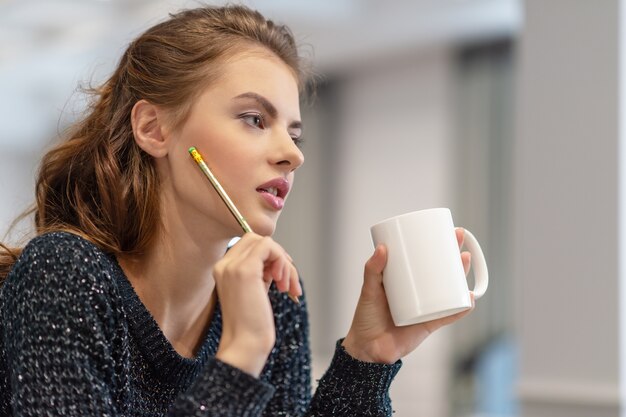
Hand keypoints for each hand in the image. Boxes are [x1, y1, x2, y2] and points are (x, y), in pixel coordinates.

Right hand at [214, 233, 300, 376]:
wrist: (245, 344)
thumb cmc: (252, 323)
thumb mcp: (256, 289)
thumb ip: (262, 271)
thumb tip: (278, 258)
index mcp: (223, 269)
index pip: (249, 244)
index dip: (270, 256)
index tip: (280, 277)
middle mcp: (223, 264)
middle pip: (257, 239)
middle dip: (279, 257)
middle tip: (286, 281)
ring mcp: (232, 266)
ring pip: (266, 242)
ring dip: (284, 263)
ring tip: (287, 287)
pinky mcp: (245, 270)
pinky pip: (269, 247)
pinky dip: (283, 261)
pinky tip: (283, 284)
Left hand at [342, 228, 473, 363]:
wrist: (368, 350)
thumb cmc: (365, 318)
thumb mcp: (368, 290)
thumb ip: (372, 270)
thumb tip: (382, 248)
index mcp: (405, 281)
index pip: (424, 258)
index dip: (436, 245)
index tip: (444, 230)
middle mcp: (419, 293)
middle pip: (441, 270)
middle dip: (453, 255)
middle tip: (458, 240)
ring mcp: (427, 308)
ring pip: (449, 289)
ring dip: (461, 275)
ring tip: (465, 261)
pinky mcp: (430, 324)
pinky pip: (449, 315)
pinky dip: (461, 308)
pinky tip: (469, 297)